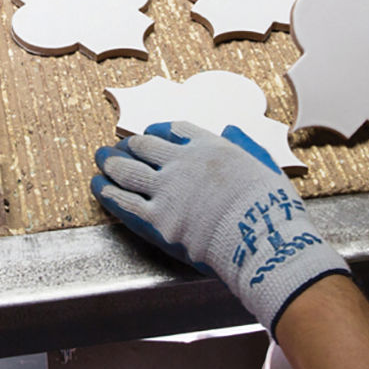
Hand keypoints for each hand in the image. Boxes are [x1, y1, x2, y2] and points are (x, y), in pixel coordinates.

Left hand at [91, 120, 349, 333]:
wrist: (262, 238)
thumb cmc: (272, 204)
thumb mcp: (263, 164)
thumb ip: (244, 145)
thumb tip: (230, 129)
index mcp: (210, 147)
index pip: (175, 130)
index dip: (159, 131)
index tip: (150, 133)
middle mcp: (183, 163)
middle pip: (145, 147)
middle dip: (130, 146)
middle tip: (118, 147)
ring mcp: (167, 192)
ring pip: (128, 171)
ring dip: (111, 163)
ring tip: (100, 159)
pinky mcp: (156, 222)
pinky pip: (123, 203)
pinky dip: (107, 193)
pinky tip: (97, 187)